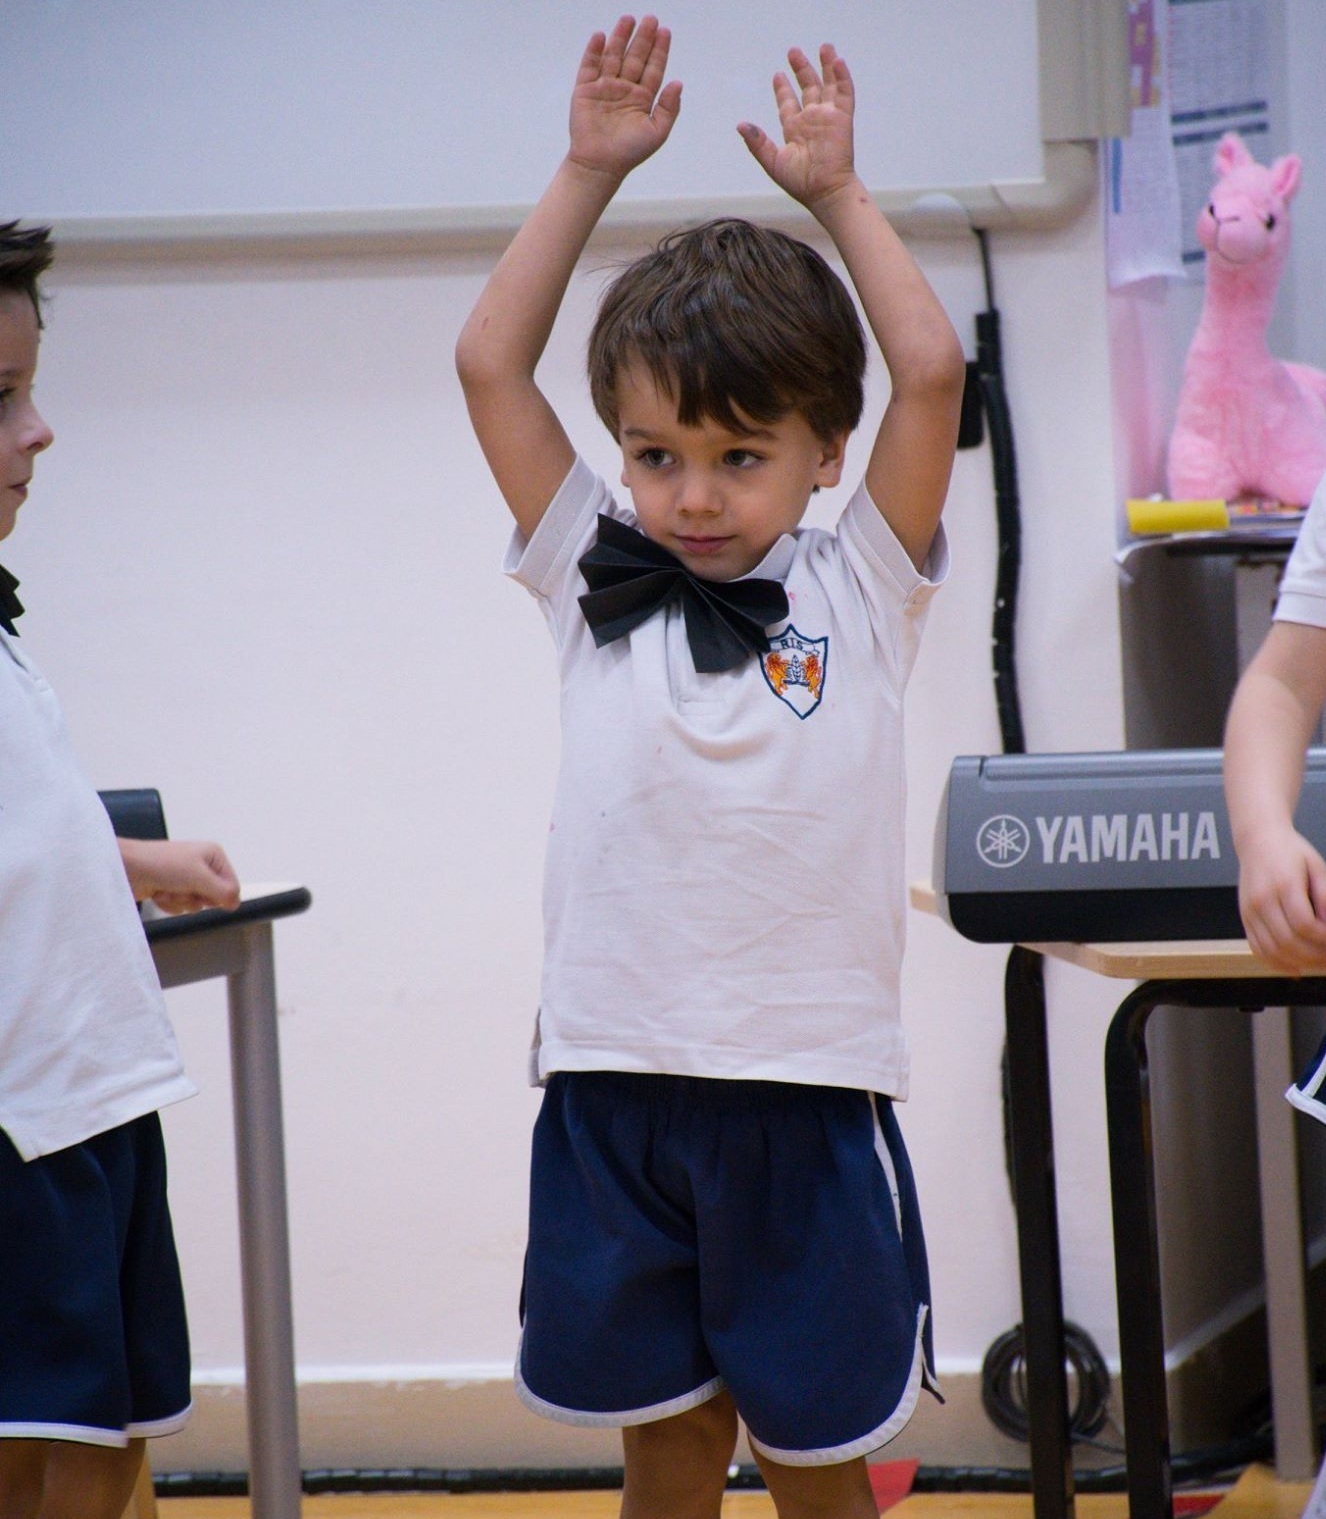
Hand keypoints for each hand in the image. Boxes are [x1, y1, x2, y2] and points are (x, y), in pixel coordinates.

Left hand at [120, 837, 241, 914]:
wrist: (125, 867)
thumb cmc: (163, 865)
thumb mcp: (199, 876)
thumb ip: (223, 892)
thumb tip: (236, 904)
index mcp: (214, 855)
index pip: (232, 886)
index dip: (219, 895)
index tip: (202, 893)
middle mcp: (202, 865)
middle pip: (213, 897)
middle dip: (196, 898)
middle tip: (183, 888)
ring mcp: (185, 878)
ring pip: (195, 904)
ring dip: (180, 901)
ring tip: (167, 889)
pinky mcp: (170, 888)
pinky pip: (180, 906)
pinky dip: (169, 903)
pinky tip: (158, 892)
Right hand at [567, 15, 681, 181]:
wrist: (600, 165)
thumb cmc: (629, 153)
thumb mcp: (657, 132)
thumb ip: (669, 108)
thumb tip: (678, 83)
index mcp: (642, 99)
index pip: (653, 69)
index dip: (659, 51)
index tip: (665, 32)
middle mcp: (624, 90)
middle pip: (635, 58)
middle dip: (643, 38)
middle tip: (651, 19)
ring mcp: (604, 88)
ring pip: (613, 57)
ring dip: (620, 37)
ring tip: (628, 19)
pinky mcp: (585, 91)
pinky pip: (589, 66)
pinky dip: (594, 51)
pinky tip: (601, 36)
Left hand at [738, 44, 857, 209]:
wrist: (824, 191)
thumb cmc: (800, 182)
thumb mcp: (772, 161)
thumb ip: (757, 142)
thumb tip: (740, 125)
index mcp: (794, 130)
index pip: (788, 103)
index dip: (783, 89)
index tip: (778, 75)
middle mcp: (811, 121)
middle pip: (808, 88)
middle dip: (802, 69)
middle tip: (793, 52)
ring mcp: (828, 118)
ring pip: (828, 85)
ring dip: (826, 66)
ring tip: (824, 47)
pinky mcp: (842, 118)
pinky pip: (844, 93)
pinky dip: (842, 77)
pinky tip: (837, 61)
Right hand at [1237, 827, 1325, 972]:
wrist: (1258, 841)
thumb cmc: (1291, 852)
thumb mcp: (1317, 867)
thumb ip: (1325, 897)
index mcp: (1283, 884)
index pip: (1304, 924)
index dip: (1324, 939)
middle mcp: (1261, 900)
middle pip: (1288, 941)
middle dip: (1314, 955)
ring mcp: (1249, 910)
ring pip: (1271, 950)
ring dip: (1297, 963)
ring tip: (1317, 963)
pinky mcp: (1245, 918)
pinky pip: (1257, 949)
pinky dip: (1276, 963)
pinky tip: (1294, 968)